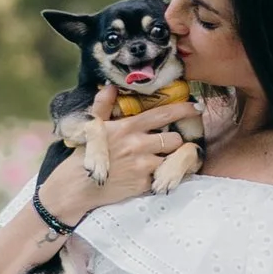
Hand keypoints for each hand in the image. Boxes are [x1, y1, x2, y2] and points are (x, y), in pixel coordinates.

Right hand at [68, 82, 202, 208]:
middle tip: (166, 144)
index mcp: (128, 127)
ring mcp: (142, 165)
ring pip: (172, 159)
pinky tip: (145, 176)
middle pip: (175, 139)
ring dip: (168, 159)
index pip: (163, 114)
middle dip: (175, 141)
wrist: (76, 187)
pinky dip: (158, 176)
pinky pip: (161, 177)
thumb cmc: (84, 155)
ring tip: (157, 161)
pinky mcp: (143, 184)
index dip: (183, 109)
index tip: (196, 107)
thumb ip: (103, 105)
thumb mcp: (92, 128)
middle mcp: (138, 144)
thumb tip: (110, 87)